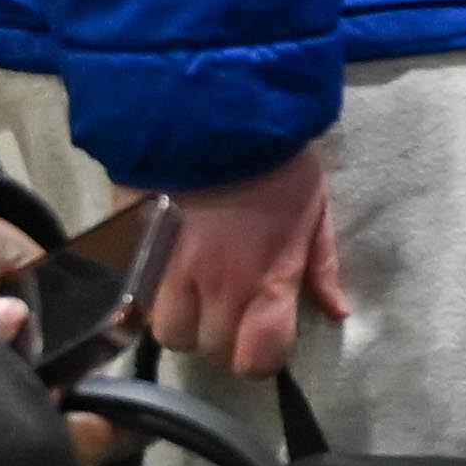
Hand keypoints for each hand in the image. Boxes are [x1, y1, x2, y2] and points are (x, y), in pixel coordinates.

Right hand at [147, 139, 345, 383]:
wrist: (207, 104)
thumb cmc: (273, 155)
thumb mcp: (314, 205)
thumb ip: (320, 264)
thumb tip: (336, 312)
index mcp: (266, 279)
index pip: (256, 362)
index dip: (260, 355)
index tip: (263, 331)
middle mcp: (213, 287)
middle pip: (211, 351)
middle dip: (223, 334)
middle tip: (231, 300)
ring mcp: (166, 272)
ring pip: (168, 331)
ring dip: (183, 316)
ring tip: (194, 285)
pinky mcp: (129, 252)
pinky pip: (138, 297)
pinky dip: (153, 292)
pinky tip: (167, 266)